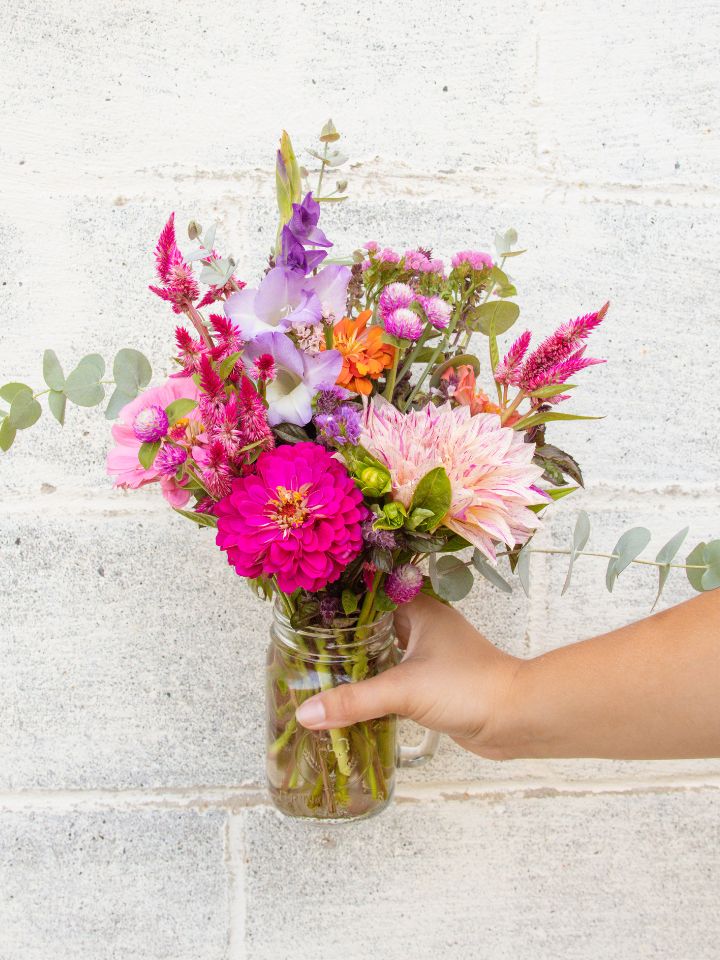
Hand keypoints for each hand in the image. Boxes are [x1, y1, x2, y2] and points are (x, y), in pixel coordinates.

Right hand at [295, 593, 523, 759]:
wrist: (517, 717)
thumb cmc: (469, 687)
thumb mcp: (404, 690)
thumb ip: (353, 701)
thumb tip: (305, 713)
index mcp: (420, 608)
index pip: (370, 590)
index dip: (339, 596)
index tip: (305, 605)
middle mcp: (424, 625)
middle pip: (374, 621)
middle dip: (342, 632)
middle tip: (302, 641)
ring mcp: (430, 654)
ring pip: (384, 649)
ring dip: (358, 658)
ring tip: (318, 666)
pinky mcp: (433, 682)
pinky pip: (394, 676)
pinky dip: (373, 682)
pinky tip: (350, 694)